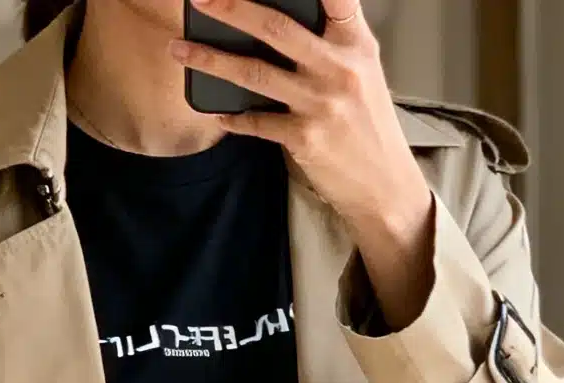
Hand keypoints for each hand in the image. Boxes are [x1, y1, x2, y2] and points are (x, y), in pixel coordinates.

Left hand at [172, 0, 434, 328]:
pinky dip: (232, 117)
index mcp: (356, 43)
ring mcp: (320, 104)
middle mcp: (339, 68)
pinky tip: (216, 112)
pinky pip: (256, 122)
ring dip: (210, 60)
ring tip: (180, 49)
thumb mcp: (363, 69)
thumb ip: (334, 38)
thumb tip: (281, 20)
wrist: (384, 185)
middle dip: (231, 8)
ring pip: (254, 74)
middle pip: (276, 28)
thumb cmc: (368, 124)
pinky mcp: (304, 139)